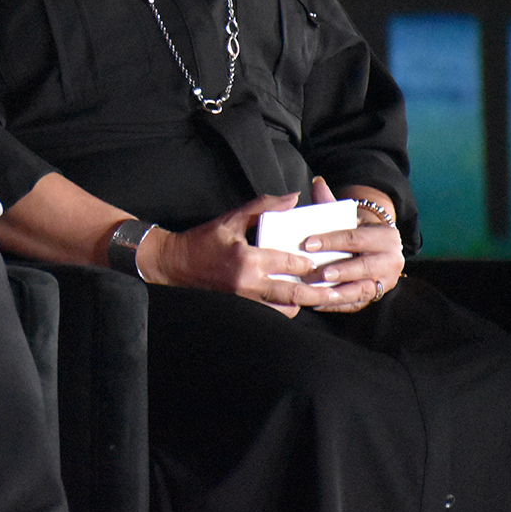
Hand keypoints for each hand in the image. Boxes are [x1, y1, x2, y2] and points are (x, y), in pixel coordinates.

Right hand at [138, 192, 337, 316]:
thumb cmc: (202, 240)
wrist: (172, 265)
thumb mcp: (230, 219)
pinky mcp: (239, 308)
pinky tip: (295, 302)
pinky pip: (270, 313)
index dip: (308, 263)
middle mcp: (248, 283)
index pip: (289, 263)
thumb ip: (263, 207)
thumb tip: (293, 198)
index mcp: (247, 259)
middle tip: (338, 291)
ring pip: (284, 309)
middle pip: (294, 293)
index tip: (322, 260)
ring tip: (320, 297)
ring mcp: (244, 300)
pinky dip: (285, 308)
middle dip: (319, 293)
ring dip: (302, 303)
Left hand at [303, 177, 404, 312]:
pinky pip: (357, 304)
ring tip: (317, 293)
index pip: (354, 237)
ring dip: (339, 293)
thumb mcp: (347, 216)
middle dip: (340, 270)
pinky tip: (318, 303)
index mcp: (385, 236)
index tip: (307, 243)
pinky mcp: (377, 296)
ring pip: (362, 289)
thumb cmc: (356, 230)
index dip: (330, 240)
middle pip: (363, 266)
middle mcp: (392, 260)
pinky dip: (338, 305)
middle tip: (317, 273)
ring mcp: (386, 281)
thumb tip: (316, 181)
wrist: (378, 247)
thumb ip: (330, 201)